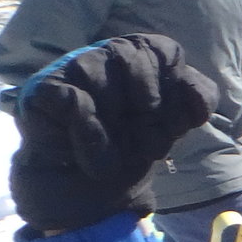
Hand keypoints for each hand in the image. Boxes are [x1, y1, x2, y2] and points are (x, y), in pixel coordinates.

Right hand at [9, 34, 215, 232]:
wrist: (91, 193)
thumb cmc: (131, 150)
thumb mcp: (175, 122)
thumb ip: (198, 99)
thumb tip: (198, 100)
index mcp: (137, 57)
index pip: (165, 49)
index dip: (177, 88)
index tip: (176, 125)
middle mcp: (103, 55)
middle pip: (134, 54)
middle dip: (152, 105)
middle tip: (150, 144)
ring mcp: (70, 69)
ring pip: (103, 75)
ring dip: (120, 124)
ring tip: (121, 152)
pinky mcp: (43, 90)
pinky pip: (76, 100)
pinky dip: (93, 135)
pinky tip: (97, 159)